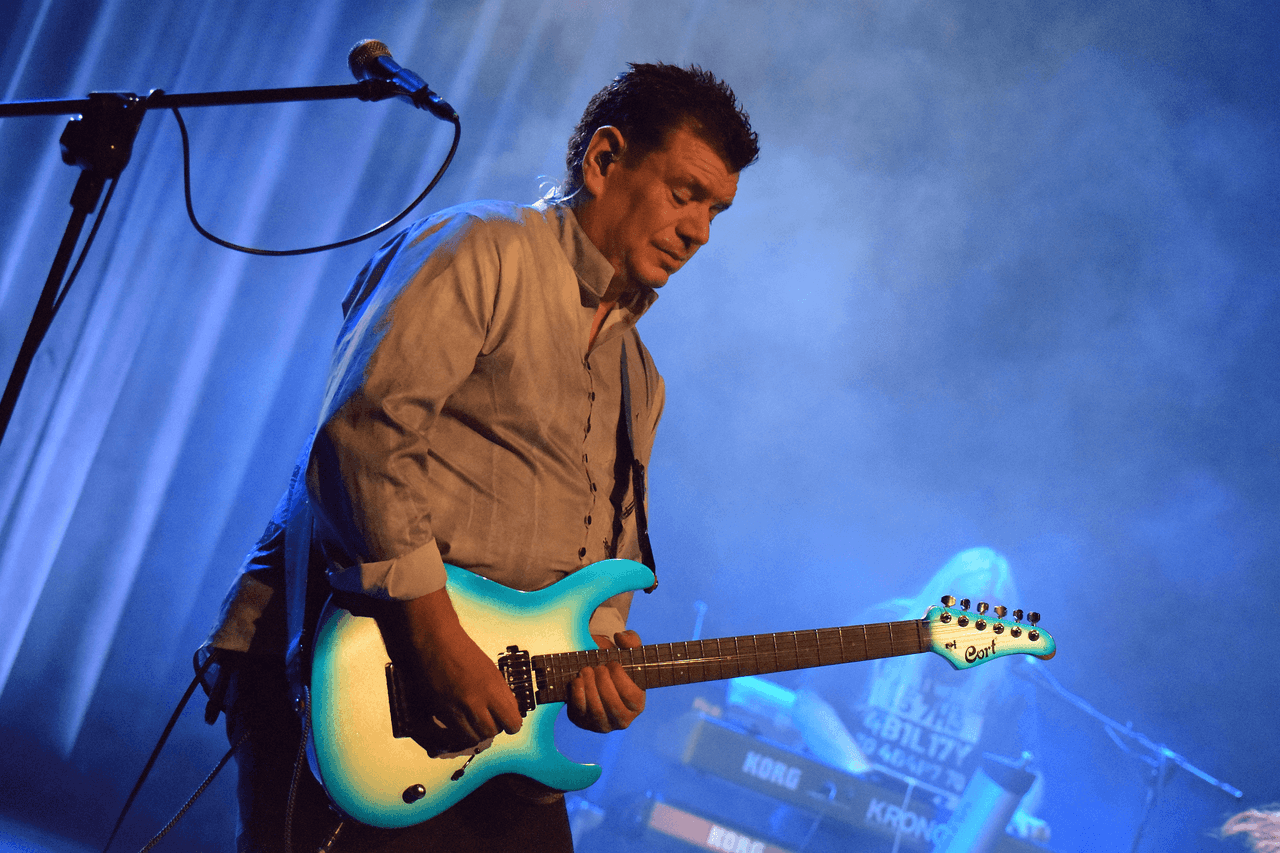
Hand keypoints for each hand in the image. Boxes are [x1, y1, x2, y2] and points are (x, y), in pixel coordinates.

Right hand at [391, 588, 522, 746]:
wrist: (435, 640)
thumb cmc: (462, 649)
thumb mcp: (490, 669)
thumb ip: (499, 692)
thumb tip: (507, 711)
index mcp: (494, 688)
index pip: (512, 722)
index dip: (511, 724)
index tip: (507, 721)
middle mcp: (477, 701)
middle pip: (491, 732)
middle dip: (492, 729)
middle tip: (488, 720)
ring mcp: (457, 707)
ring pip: (473, 737)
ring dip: (475, 732)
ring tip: (473, 722)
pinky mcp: (440, 710)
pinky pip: (454, 733)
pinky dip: (458, 732)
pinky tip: (458, 723)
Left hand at [566, 630, 645, 732]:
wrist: (595, 677)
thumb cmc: (615, 666)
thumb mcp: (627, 652)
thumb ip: (631, 641)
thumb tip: (621, 637)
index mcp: (637, 704)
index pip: (631, 696)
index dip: (620, 678)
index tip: (612, 663)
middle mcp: (622, 720)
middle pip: (613, 705)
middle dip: (603, 682)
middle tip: (598, 667)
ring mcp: (602, 724)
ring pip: (596, 711)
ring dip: (590, 687)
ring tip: (586, 670)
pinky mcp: (583, 722)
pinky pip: (579, 712)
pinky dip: (577, 695)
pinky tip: (577, 680)